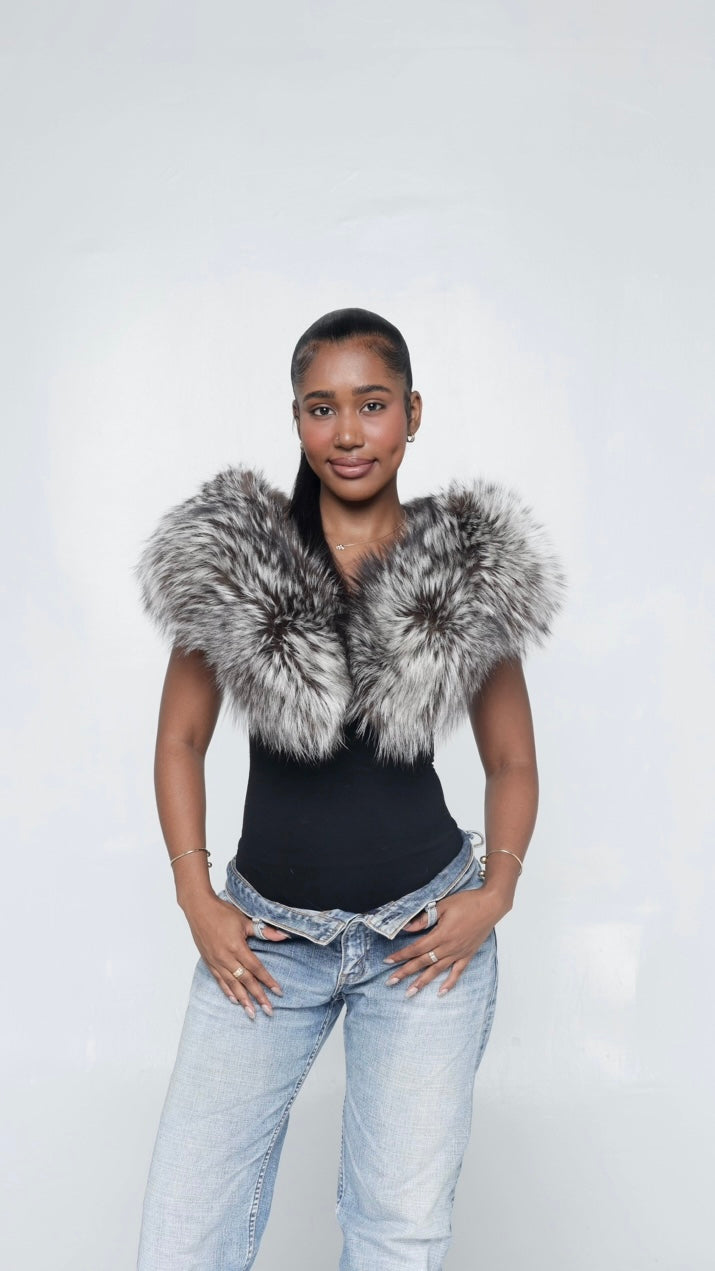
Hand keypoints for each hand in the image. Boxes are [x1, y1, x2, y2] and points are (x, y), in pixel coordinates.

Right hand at [182, 892, 290, 1018]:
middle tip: (269, 1011)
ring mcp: (216, 962)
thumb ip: (264, 931)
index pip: (256, 968)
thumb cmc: (222, 912)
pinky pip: (219, 981)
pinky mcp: (209, 962)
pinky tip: (234, 1000)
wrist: (199, 909)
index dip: (268, 981)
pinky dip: (227, 992)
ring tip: (252, 1013)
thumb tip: (284, 935)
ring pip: (232, 985)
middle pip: (246, 981)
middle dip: (258, 997)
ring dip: (243, 1000)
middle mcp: (226, 958)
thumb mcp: (245, 920)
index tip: (278, 992)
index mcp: (237, 947)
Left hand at [383, 887, 506, 996]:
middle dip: (405, 972)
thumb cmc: (467, 902)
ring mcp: (459, 953)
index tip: (388, 961)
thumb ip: (425, 918)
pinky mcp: (468, 955)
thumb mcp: (443, 906)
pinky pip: (457, 972)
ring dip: (422, 982)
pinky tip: (440, 992)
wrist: (490, 905)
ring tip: (410, 993)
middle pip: (423, 962)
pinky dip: (449, 983)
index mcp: (441, 934)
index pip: (416, 948)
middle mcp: (449, 947)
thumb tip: (407, 928)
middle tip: (391, 982)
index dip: (401, 955)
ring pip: (437, 971)